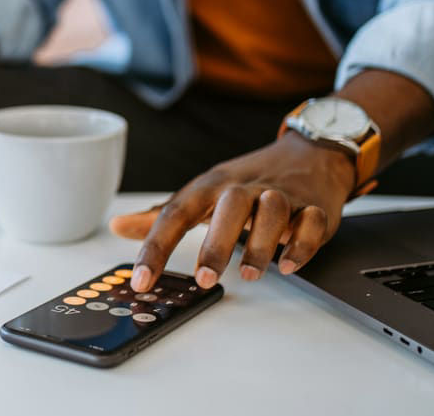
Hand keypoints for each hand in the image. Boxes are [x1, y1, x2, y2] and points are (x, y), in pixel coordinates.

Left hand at [109, 133, 355, 291]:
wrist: (308, 154)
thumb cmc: (246, 181)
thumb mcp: (201, 193)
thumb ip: (161, 216)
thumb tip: (118, 226)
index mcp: (211, 186)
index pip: (176, 213)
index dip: (155, 247)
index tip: (141, 280)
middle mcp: (244, 188)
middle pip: (228, 207)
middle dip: (216, 243)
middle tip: (204, 278)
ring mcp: (282, 195)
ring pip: (272, 212)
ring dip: (260, 245)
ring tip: (248, 274)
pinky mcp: (314, 207)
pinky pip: (311, 222)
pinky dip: (302, 243)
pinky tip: (289, 265)